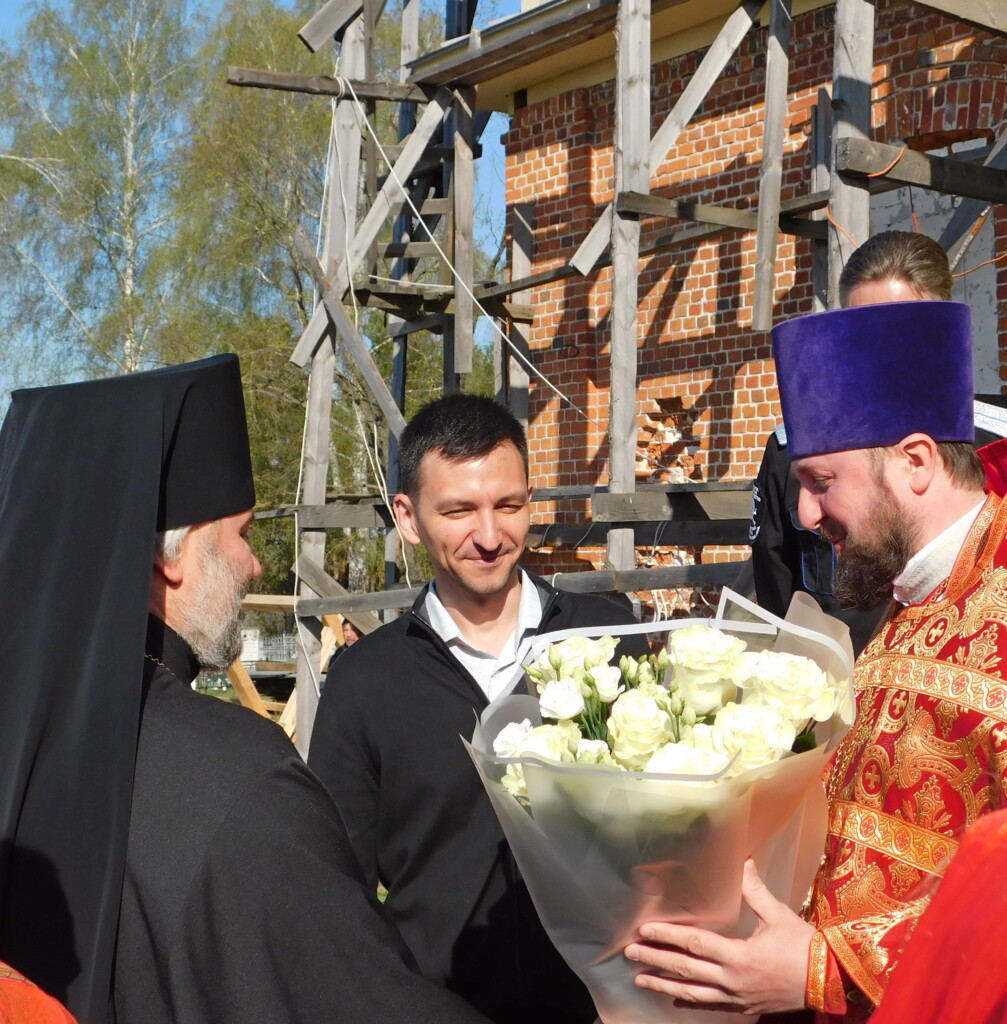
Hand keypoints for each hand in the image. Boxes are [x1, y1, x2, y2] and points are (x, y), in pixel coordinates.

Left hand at [624, 858, 812, 1014]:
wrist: (831, 982)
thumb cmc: (804, 946)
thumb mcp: (778, 914)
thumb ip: (754, 889)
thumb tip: (741, 858)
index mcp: (739, 956)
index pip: (694, 944)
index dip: (667, 936)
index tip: (644, 931)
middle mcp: (732, 980)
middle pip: (686, 970)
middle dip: (655, 960)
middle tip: (629, 953)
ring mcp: (737, 998)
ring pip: (692, 993)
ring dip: (664, 985)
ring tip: (640, 979)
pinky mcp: (744, 1008)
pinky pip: (710, 1007)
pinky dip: (688, 1002)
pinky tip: (673, 999)